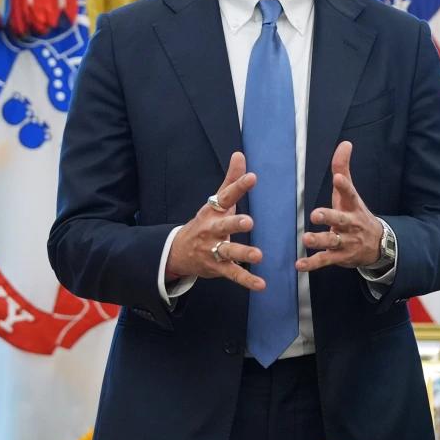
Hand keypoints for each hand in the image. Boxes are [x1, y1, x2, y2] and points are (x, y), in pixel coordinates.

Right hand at [165, 152, 264, 290]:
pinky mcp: (218, 268)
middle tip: (249, 222)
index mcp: (213, 211)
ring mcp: (214, 250)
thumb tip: (240, 154)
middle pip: (223, 225)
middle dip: (234, 223)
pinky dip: (247, 280)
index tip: (252, 177)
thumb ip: (230, 180)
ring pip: (228, 252)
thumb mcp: (215, 202)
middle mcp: (212, 230)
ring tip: (258, 255)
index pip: (226, 196)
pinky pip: (233, 274)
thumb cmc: (205, 223)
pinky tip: (261, 284)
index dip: (238, 187)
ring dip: (243, 253)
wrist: (178, 251)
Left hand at [297, 141, 382, 270]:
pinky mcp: (339, 258)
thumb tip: (345, 143)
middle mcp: (351, 225)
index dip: (344, 186)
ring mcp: (346, 242)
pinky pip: (325, 261)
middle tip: (316, 214)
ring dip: (319, 241)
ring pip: (332, 242)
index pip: (350, 194)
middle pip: (341, 220)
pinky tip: (300, 265)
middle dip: (329, 217)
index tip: (338, 178)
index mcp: (352, 207)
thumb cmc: (356, 214)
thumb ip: (343, 168)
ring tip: (306, 239)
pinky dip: (312, 264)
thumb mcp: (350, 193)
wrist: (378, 245)